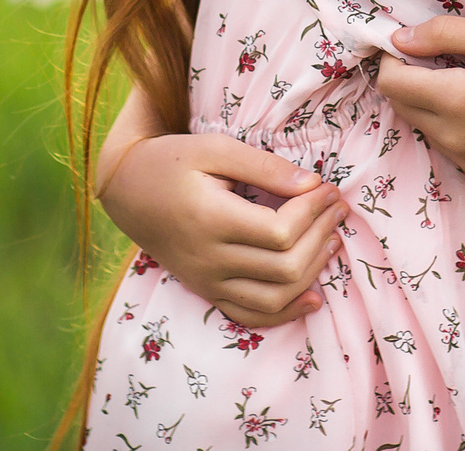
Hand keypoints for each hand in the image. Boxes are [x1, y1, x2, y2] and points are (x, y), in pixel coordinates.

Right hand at [95, 133, 346, 326]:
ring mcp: (207, 281)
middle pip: (284, 267)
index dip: (313, 212)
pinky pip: (250, 316)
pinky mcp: (207, 291)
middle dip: (321, 236)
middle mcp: (209, 259)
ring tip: (332, 241)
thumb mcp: (215, 148)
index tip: (329, 188)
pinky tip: (314, 296)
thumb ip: (264, 167)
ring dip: (312, 272)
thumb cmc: (172, 161)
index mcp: (210, 220)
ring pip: (273, 298)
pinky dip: (286, 312)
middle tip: (337, 208)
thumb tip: (313, 185)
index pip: (279, 232)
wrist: (127, 189)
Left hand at [379, 17, 464, 193]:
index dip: (393, 60)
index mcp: (454, 102)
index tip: (409, 44)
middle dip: (411, 83)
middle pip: (407, 110)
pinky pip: (461, 153)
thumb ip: (445, 36)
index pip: (393, 85)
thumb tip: (399, 39)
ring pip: (433, 133)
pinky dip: (463, 133)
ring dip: (437, 108)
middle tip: (441, 58)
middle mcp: (457, 142)